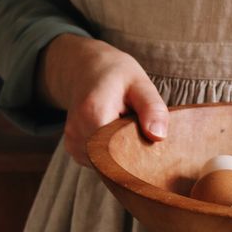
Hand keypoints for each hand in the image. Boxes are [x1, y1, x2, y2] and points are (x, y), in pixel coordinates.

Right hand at [36, 33, 168, 165]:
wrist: (88, 69)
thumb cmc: (117, 74)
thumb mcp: (140, 84)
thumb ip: (152, 109)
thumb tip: (159, 136)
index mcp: (93, 114)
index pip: (118, 151)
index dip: (139, 149)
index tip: (150, 137)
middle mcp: (77, 132)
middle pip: (112, 160)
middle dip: (131, 151)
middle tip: (141, 128)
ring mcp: (73, 142)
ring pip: (105, 162)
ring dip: (120, 150)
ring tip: (125, 125)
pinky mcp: (74, 148)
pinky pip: (99, 160)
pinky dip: (111, 150)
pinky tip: (115, 132)